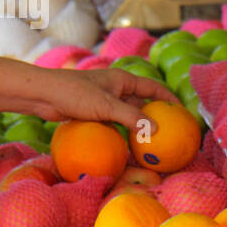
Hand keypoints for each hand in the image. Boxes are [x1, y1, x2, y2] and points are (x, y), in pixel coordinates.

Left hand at [31, 68, 180, 131]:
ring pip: (125, 115)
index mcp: (122, 79)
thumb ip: (132, 117)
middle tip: (167, 133)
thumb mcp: (107, 106)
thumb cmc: (75, 94)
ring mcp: (103, 100)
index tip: (181, 112)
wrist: (44, 95)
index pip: (152, 88)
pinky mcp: (92, 111)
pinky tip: (124, 146)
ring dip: (136, 126)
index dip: (168, 98)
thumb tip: (156, 130)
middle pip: (140, 102)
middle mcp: (115, 88)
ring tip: (148, 144)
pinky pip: (112, 123)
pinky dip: (120, 132)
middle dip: (153, 116)